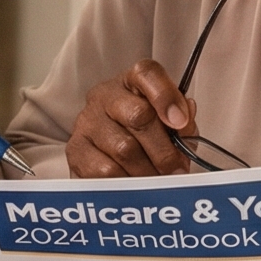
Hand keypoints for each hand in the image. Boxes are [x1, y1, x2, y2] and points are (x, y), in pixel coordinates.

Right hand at [66, 59, 198, 177]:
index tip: (180, 122)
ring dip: (147, 171)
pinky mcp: (75, 150)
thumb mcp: (169, 125)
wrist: (107, 157)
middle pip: (138, 116)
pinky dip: (126, 183)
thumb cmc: (144, 137)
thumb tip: (185, 121)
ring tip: (158, 181)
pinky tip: (135, 185)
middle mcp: (105, 96)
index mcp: (131, 82)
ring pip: (123, 148)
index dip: (166, 97)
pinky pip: (105, 171)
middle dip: (164, 150)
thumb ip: (182, 121)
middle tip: (177, 169)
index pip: (147, 74)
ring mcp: (87, 122)